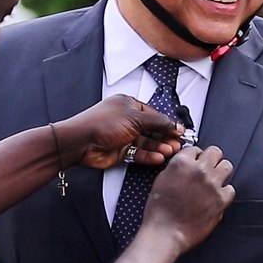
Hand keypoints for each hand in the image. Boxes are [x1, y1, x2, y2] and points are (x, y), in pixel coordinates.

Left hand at [53, 95, 183, 169]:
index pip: (154, 114)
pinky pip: (139, 154)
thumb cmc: (102, 123)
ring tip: (170, 151)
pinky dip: (149, 156)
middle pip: (152, 129)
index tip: (180, 131)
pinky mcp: (121, 151)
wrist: (81, 141)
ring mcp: (124, 136)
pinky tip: (158, 157)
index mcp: (129, 105)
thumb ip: (158, 122)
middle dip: (165, 137)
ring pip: (147, 143)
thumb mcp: (136, 118)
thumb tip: (175, 124)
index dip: (168, 123)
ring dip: (159, 147)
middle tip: (178, 144)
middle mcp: (127, 120)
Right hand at [139, 146, 234, 253]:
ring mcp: (212, 184)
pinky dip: (224, 192)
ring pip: (227, 166)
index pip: (195, 148)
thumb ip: (177, 168)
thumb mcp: (161, 180)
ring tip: (214, 181)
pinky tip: (215, 197)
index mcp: (181, 163)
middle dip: (211, 160)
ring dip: (220, 172)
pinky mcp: (221, 200)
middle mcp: (199, 170)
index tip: (195, 163)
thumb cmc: (159, 211)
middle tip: (207, 169)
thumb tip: (188, 164)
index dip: (195, 156)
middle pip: (215, 152)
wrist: (166, 233)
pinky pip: (231, 189)